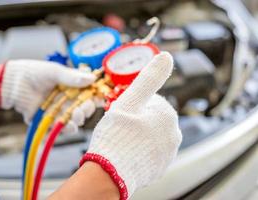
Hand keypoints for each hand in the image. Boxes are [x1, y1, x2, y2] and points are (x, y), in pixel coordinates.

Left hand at [0, 60, 95, 122]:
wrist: (14, 83)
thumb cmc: (34, 73)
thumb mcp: (54, 72)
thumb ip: (72, 77)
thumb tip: (92, 78)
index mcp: (73, 86)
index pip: (89, 93)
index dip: (96, 96)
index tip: (99, 98)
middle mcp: (69, 99)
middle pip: (85, 108)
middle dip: (87, 109)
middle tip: (83, 107)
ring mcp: (60, 111)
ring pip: (76, 120)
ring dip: (79, 119)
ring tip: (76, 115)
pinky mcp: (51, 121)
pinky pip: (63, 128)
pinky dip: (68, 128)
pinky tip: (69, 125)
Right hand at [80, 52, 181, 198]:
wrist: (109, 174)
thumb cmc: (116, 137)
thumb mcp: (130, 101)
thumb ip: (149, 78)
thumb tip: (166, 57)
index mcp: (168, 116)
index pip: (150, 100)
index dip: (133, 104)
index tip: (121, 112)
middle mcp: (173, 134)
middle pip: (151, 117)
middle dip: (136, 119)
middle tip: (120, 127)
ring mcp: (168, 153)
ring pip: (149, 134)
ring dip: (137, 133)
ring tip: (122, 140)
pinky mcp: (160, 167)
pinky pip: (149, 150)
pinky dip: (139, 149)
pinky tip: (127, 151)